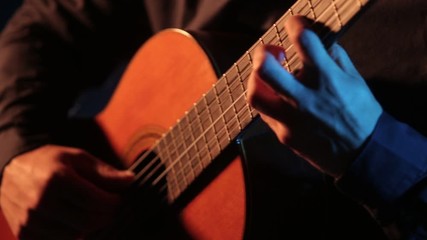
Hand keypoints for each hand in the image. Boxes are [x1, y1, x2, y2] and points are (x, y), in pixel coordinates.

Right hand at [0, 145, 134, 238]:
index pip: (98, 201)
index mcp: (56, 179)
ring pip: (76, 234)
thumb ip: (104, 172)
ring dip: (90, 225)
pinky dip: (73, 233)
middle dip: (106, 216)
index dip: (115, 203)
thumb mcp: (77, 158)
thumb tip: (130, 180)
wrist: (9, 173)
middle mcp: (41, 202)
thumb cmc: (49, 163)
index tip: (119, 199)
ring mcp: (30, 221)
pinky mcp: (24, 235)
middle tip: (110, 208)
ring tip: (91, 211)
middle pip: (89, 221)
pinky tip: (74, 219)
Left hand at [247, 16, 382, 177]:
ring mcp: (291, 120)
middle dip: (263, 53)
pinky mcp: (284, 136)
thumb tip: (317, 41)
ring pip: (255, 94)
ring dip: (257, 79)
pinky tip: (279, 98)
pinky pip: (265, 114)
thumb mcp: (355, 80)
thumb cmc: (362, 114)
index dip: (295, 25)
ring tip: (269, 77)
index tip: (295, 25)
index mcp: (326, 79)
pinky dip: (268, 100)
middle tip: (271, 53)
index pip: (303, 41)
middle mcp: (304, 98)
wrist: (363, 155)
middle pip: (265, 69)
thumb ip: (334, 57)